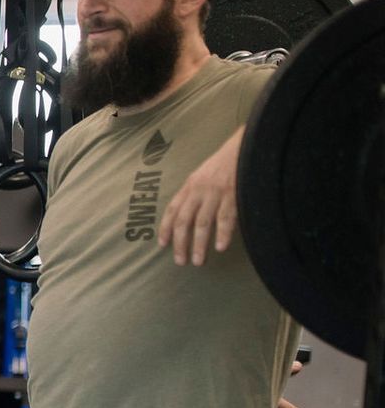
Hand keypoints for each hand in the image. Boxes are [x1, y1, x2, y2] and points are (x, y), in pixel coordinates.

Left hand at [157, 130, 241, 265]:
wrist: (245, 145)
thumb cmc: (224, 163)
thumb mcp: (202, 175)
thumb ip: (194, 193)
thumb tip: (186, 215)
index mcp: (190, 185)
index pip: (172, 210)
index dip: (165, 228)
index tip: (162, 245)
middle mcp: (199, 190)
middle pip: (184, 221)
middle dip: (180, 243)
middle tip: (180, 261)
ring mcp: (216, 193)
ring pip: (202, 223)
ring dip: (199, 244)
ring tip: (198, 261)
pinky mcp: (233, 194)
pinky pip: (226, 217)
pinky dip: (223, 233)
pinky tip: (220, 247)